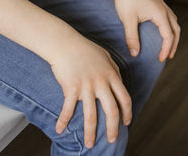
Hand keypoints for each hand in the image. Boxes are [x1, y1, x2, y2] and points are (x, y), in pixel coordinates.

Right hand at [49, 31, 133, 147]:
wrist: (64, 43)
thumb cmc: (84, 48)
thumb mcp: (105, 56)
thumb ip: (113, 69)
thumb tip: (119, 80)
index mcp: (111, 75)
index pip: (124, 98)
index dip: (127, 113)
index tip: (126, 123)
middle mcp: (101, 83)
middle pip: (112, 111)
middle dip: (112, 129)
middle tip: (111, 140)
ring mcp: (86, 86)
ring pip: (91, 115)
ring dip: (90, 132)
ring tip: (90, 144)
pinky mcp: (71, 88)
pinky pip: (68, 109)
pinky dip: (63, 121)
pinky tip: (60, 130)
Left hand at [110, 0, 180, 62]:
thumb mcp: (128, 21)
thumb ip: (132, 38)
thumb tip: (135, 54)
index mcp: (160, 13)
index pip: (169, 36)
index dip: (166, 49)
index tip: (161, 59)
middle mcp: (164, 8)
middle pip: (176, 29)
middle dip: (173, 44)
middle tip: (168, 56)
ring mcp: (161, 4)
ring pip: (173, 22)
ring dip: (173, 35)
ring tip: (167, 46)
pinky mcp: (157, 2)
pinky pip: (168, 17)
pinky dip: (169, 27)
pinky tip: (161, 31)